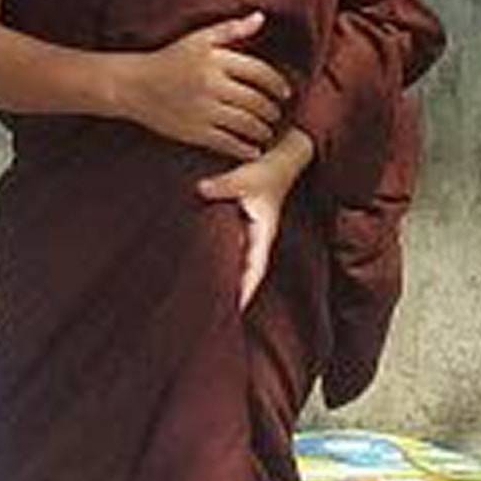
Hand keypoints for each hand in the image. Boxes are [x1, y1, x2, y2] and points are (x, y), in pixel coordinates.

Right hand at [118, 12, 290, 160]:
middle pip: (255, 100)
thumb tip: (261, 18)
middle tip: (278, 114)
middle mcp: (211, 85)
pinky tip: (254, 150)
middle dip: (272, 110)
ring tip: (268, 132)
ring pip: (245, 124)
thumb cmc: (170, 58)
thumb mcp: (199, 38)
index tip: (286, 92)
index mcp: (216, 60)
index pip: (259, 72)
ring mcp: (203, 110)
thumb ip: (231, 29)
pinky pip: (227, 143)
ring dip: (262, 130)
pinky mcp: (194, 132)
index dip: (278, 83)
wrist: (134, 85)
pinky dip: (244, 149)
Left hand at [196, 131, 313, 311]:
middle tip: (218, 318)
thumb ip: (223, 185)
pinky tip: (210, 275)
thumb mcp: (246, 177)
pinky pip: (234, 254)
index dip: (246, 289)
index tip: (236, 310)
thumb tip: (200, 189)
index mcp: (263, 233)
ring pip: (240, 267)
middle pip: (247, 275)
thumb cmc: (266, 171)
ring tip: (212, 305)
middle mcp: (258, 240)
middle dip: (236, 296)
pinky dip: (224, 266)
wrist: (280, 162)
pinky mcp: (243, 229)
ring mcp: (251, 236)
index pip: (255, 268)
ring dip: (230, 284)